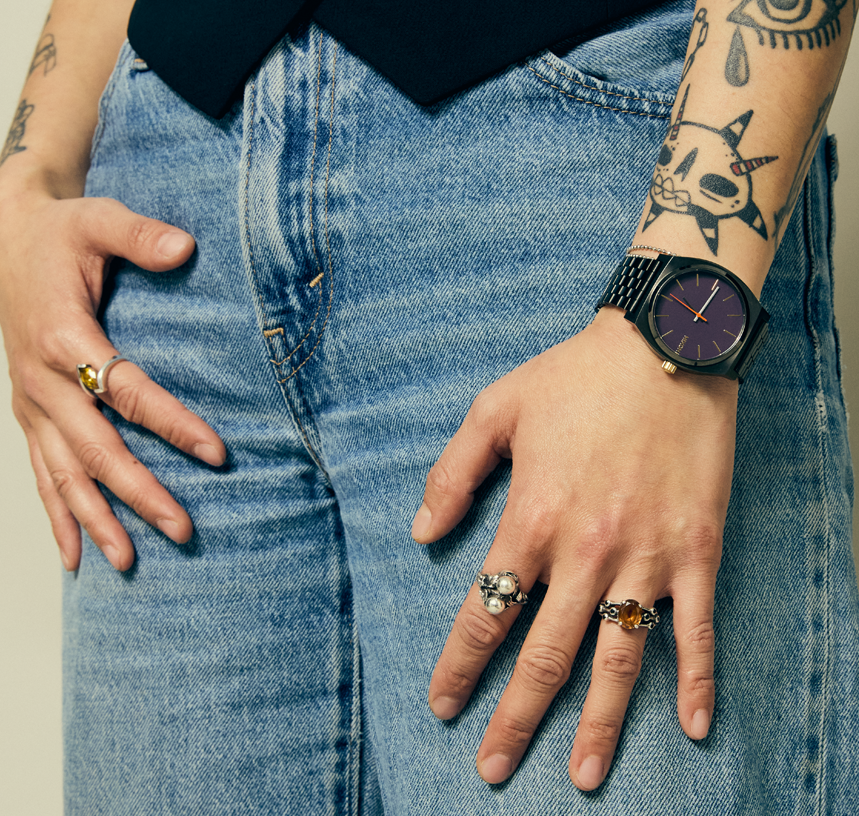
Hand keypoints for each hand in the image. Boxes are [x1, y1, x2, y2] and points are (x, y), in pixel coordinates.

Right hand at [0, 188, 225, 571]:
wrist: (6, 242)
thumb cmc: (61, 232)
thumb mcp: (99, 218)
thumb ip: (140, 234)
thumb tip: (186, 247)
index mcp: (64, 336)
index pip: (126, 390)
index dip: (171, 422)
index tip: (216, 452)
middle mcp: (41, 379)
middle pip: (95, 447)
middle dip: (140, 492)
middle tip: (184, 529)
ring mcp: (30, 401)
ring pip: (63, 472)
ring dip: (95, 519)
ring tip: (130, 563)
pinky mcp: (27, 411)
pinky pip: (41, 471)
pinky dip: (56, 514)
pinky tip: (73, 557)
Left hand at [411, 307, 736, 790]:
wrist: (665, 346)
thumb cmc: (575, 375)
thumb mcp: (496, 408)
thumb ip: (453, 473)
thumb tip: (422, 533)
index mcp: (531, 516)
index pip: (487, 611)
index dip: (460, 664)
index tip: (443, 705)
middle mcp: (586, 550)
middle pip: (545, 654)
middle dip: (515, 717)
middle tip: (493, 768)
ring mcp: (646, 556)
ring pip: (619, 658)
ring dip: (600, 723)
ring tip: (581, 775)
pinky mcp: (696, 551)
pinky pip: (697, 630)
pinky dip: (699, 680)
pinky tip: (698, 727)